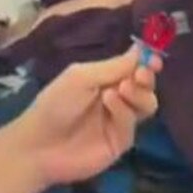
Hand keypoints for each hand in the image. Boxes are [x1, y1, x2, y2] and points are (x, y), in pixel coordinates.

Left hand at [16, 47, 160, 185]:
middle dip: (146, 77)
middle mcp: (117, 98)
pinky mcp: (120, 142)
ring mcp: (120, 121)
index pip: (135, 68)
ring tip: (122, 88)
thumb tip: (141, 48)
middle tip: (140, 74)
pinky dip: (123, 110)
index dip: (146, 62)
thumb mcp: (82, 76)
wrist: (40, 144)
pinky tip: (109, 102)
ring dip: (138, 93)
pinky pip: (132, 124)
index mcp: (106, 79)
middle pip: (146, 86)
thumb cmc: (56, 103)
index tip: (153, 59)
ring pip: (146, 105)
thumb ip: (114, 66)